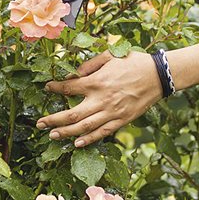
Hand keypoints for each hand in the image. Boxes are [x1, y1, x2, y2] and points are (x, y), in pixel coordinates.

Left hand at [36, 50, 160, 147]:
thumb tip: (74, 74)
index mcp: (97, 81)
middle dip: (53, 120)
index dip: (55, 88)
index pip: (69, 88)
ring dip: (66, 133)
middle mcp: (102, 99)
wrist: (158, 75)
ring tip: (52, 135)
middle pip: (72, 115)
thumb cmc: (133, 62)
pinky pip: (103, 133)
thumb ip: (90, 64)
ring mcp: (112, 112)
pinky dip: (89, 139)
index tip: (47, 88)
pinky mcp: (122, 120)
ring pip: (84, 127)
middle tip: (39, 123)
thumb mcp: (110, 55)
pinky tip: (76, 144)